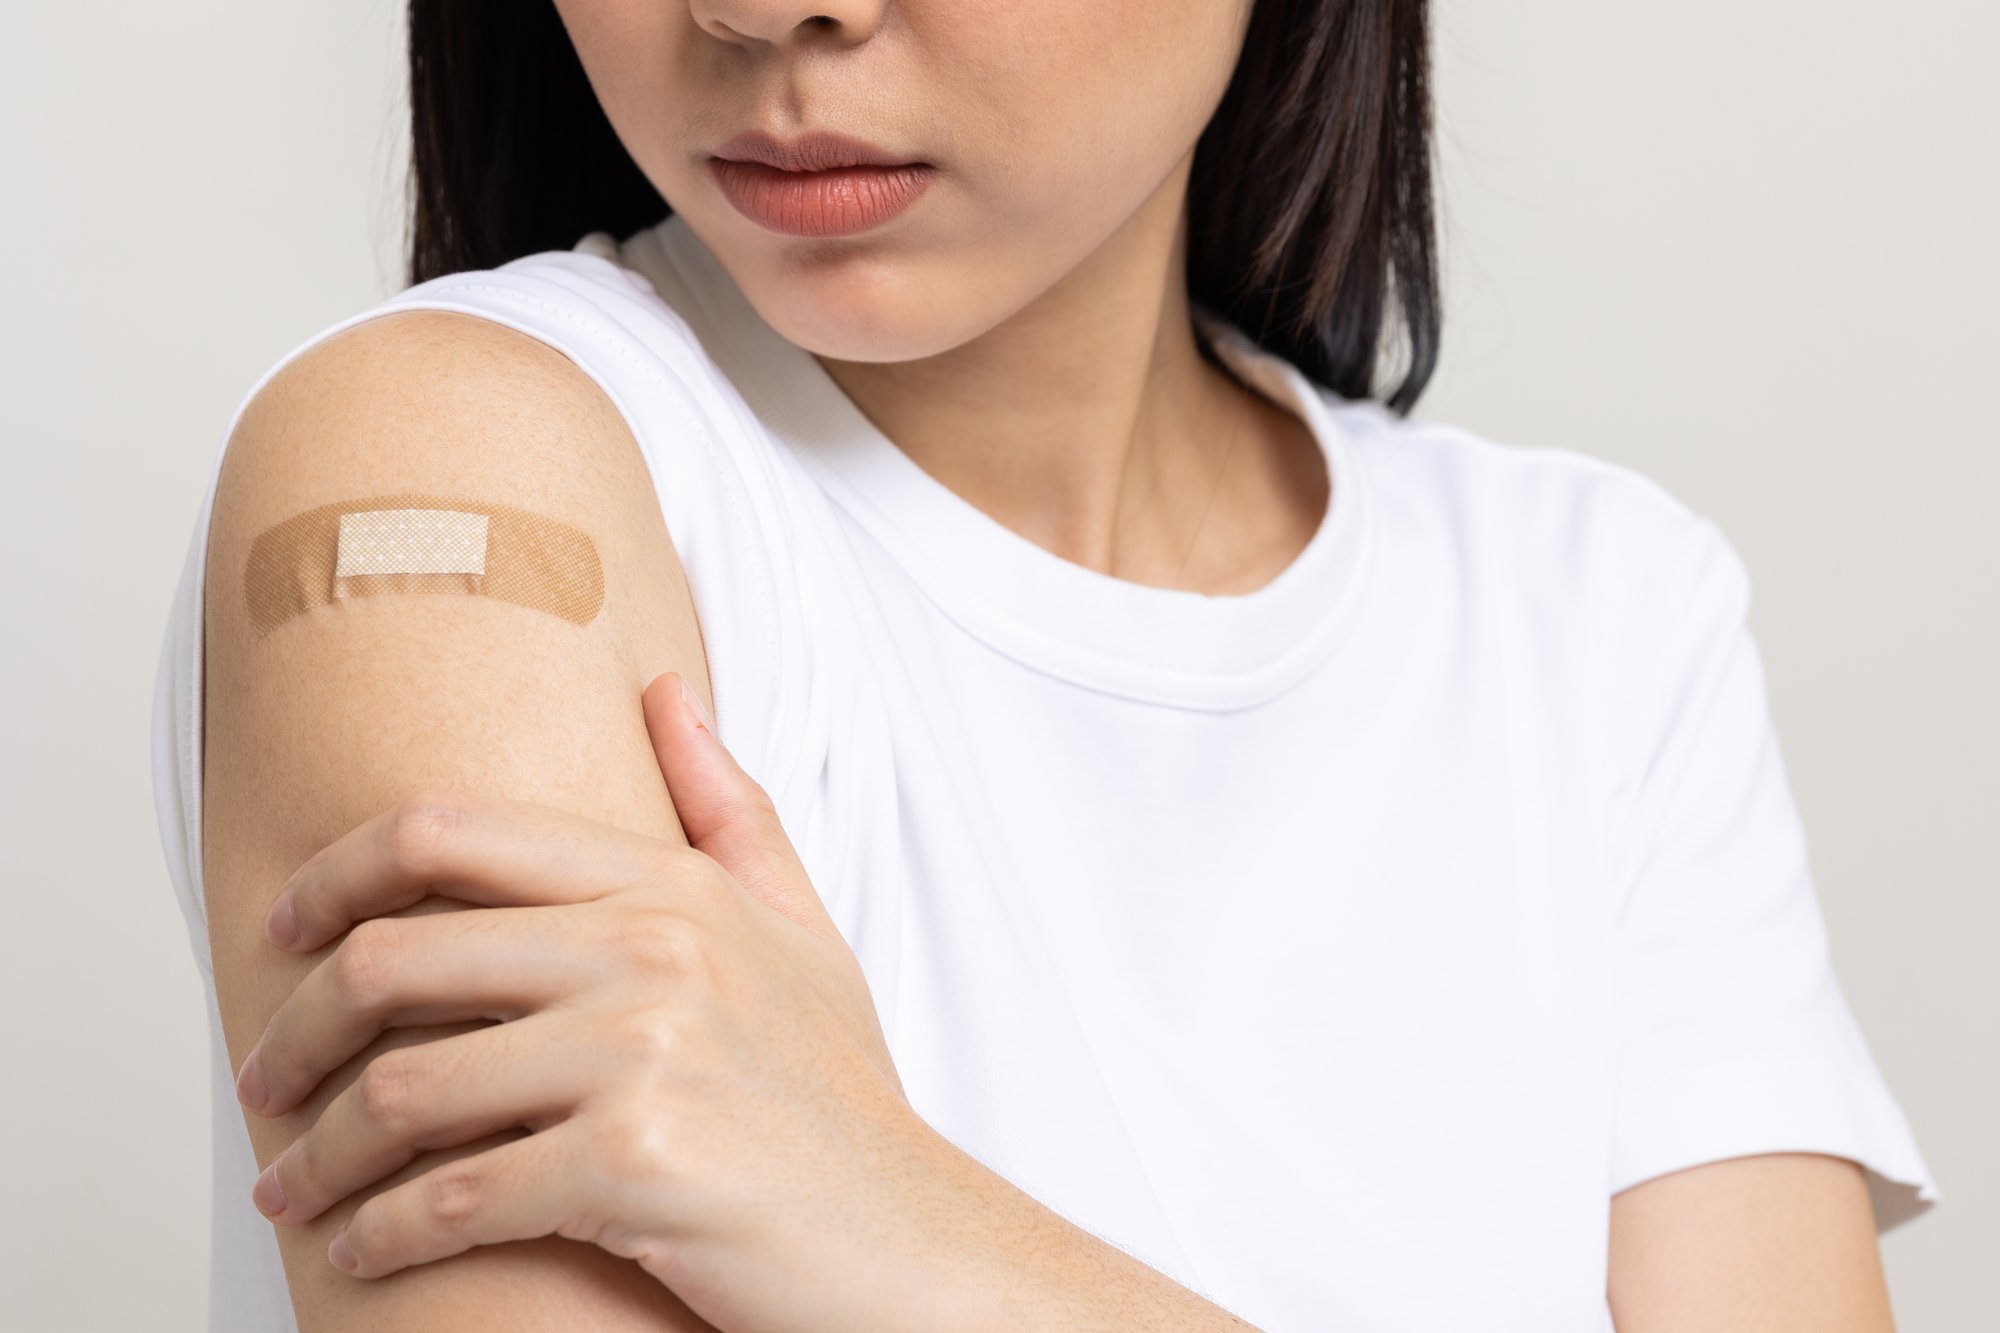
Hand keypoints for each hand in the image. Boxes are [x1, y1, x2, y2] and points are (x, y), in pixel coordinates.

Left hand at [235, 671, 942, 1331]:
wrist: (907, 1242)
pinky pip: (453, 1194)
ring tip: (294, 1186)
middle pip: (396, 955)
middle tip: (264, 1075)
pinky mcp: (633, 1165)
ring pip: (405, 1088)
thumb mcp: (802, 931)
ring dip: (322, 1152)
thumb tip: (669, 694)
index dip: (335, 873)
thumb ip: (730, 809)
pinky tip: (364, 1246)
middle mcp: (652, 950)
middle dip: (298, 1026)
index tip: (285, 929)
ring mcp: (644, 1054)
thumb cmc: (841, 1098)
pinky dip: (383, 1231)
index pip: (450, 834)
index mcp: (673, 886)